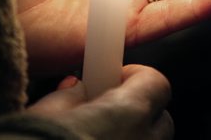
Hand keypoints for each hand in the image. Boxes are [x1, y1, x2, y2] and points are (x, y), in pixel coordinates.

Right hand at [28, 64, 173, 139]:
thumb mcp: (50, 110)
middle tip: (110, 108)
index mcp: (127, 113)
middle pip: (161, 118)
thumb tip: (80, 88)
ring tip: (104, 133)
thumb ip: (74, 94)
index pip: (156, 82)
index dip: (137, 76)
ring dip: (135, 134)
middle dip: (141, 110)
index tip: (117, 77)